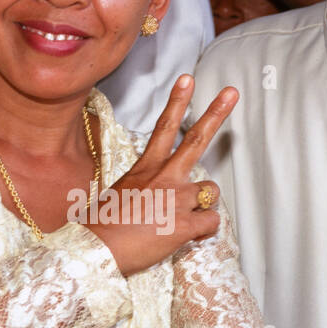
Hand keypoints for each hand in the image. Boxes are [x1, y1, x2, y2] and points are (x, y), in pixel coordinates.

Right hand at [83, 75, 237, 277]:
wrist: (94, 249)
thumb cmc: (101, 227)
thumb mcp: (119, 196)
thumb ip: (143, 189)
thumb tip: (156, 199)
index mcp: (145, 168)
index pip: (165, 127)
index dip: (178, 101)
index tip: (189, 78)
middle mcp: (164, 177)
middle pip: (197, 140)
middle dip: (216, 113)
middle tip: (232, 92)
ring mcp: (177, 198)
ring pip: (211, 191)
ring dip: (202, 202)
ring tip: (181, 217)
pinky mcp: (185, 224)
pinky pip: (212, 222)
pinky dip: (203, 229)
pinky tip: (187, 235)